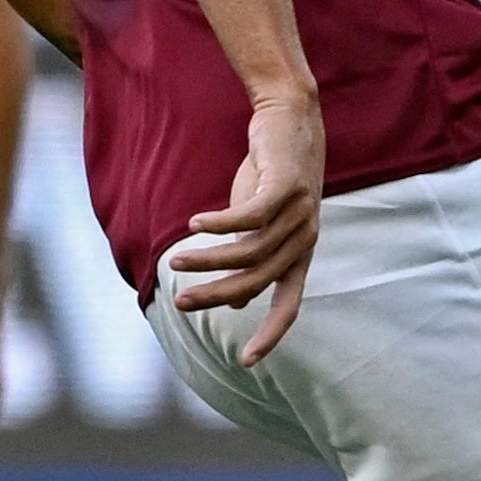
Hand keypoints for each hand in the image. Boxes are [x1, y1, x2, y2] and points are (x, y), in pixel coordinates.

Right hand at [166, 88, 327, 359]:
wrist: (289, 117)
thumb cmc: (272, 174)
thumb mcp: (262, 223)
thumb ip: (252, 258)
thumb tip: (240, 301)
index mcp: (301, 253)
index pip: (289, 303)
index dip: (270, 333)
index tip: (247, 363)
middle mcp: (305, 238)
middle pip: (257, 279)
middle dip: (216, 295)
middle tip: (179, 302)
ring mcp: (299, 212)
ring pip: (247, 250)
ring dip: (207, 258)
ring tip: (175, 258)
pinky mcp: (286, 185)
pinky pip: (248, 215)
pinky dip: (219, 224)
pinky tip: (195, 222)